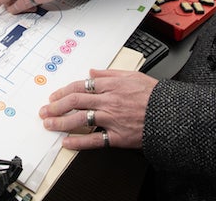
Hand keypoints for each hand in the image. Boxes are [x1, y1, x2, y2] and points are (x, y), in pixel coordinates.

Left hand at [39, 69, 158, 149]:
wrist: (170, 114)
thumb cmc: (154, 95)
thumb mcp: (132, 75)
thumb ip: (109, 73)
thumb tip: (92, 71)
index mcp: (110, 85)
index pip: (80, 87)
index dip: (63, 92)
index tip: (54, 97)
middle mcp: (108, 101)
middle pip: (75, 102)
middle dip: (56, 106)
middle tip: (45, 111)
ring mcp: (111, 119)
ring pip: (80, 119)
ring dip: (61, 122)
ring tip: (49, 124)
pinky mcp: (117, 136)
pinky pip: (94, 140)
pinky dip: (78, 142)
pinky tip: (67, 143)